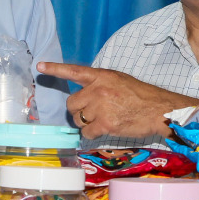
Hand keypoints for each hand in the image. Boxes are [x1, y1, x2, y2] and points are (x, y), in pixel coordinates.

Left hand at [40, 61, 188, 140]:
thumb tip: (85, 97)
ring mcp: (101, 107)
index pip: (74, 71)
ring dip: (86, 123)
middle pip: (71, 104)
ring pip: (78, 120)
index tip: (39, 65)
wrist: (159, 110)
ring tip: (104, 120)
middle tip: (93, 113)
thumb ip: (101, 85)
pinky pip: (87, 132)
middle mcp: (98, 90)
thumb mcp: (120, 81)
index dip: (55, 69)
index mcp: (102, 76)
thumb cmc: (142, 96)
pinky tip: (106, 129)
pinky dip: (93, 134)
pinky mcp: (105, 124)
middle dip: (78, 111)